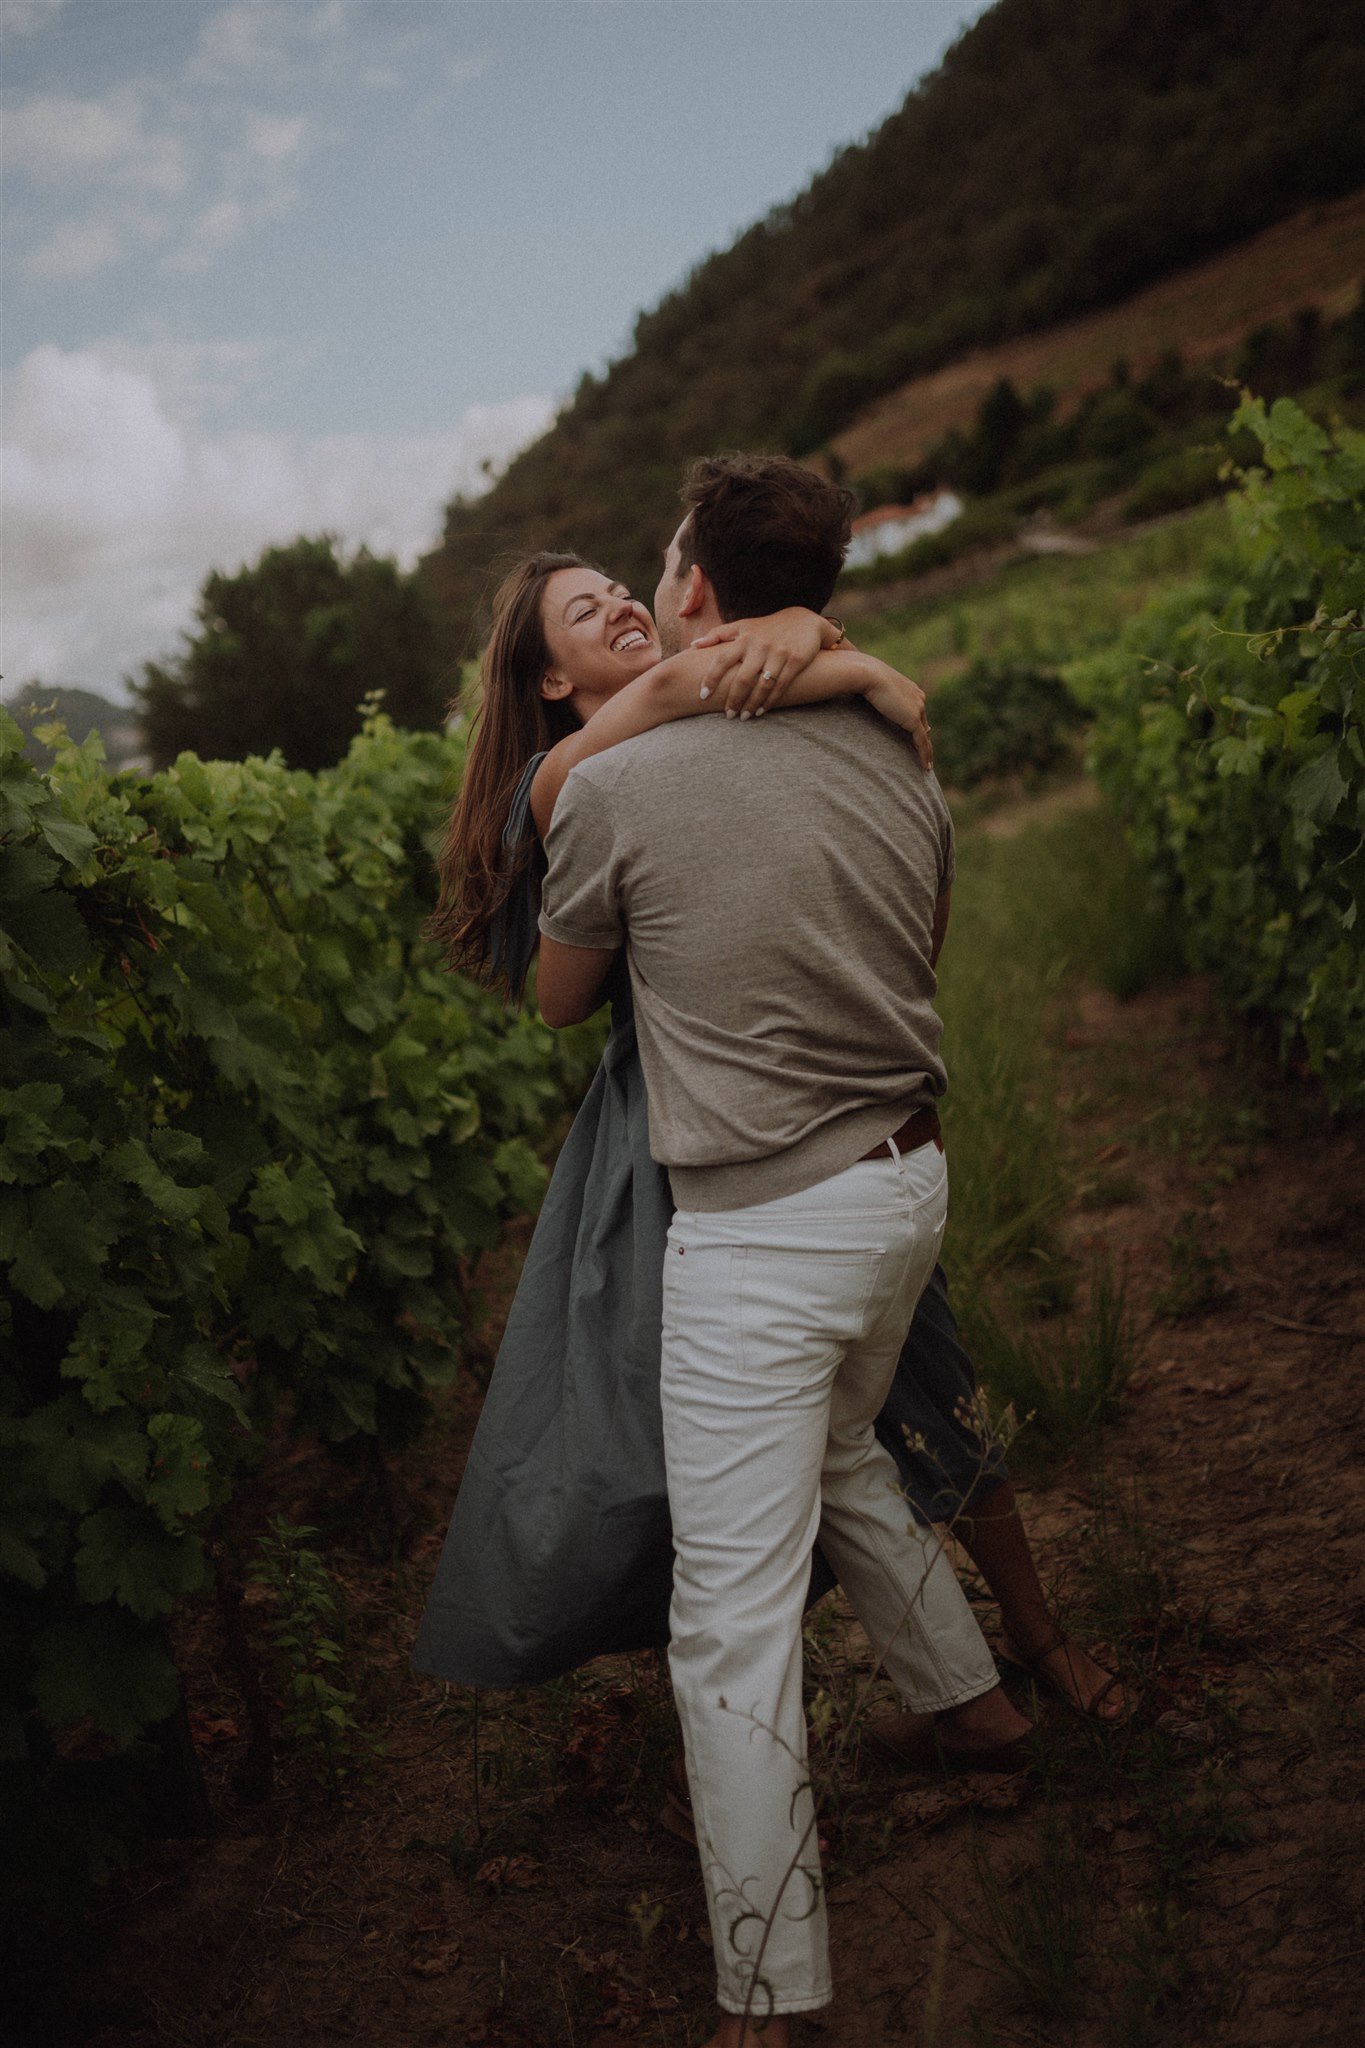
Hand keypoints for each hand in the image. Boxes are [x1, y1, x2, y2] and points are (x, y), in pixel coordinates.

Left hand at [691, 607, 826, 718]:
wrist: (803, 620)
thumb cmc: (767, 627)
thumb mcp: (743, 626)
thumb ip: (718, 635)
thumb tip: (693, 645)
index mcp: (744, 638)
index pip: (722, 660)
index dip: (711, 678)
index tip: (702, 695)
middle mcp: (760, 646)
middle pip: (743, 679)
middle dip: (734, 700)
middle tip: (728, 715)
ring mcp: (779, 653)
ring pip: (762, 686)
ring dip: (752, 704)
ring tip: (744, 717)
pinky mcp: (795, 660)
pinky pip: (781, 686)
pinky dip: (770, 701)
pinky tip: (762, 711)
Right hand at [864, 662, 932, 769]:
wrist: (868, 674)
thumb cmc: (863, 676)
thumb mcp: (871, 686)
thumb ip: (876, 694)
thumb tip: (868, 699)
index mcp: (911, 689)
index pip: (917, 711)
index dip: (919, 725)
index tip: (921, 735)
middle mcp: (918, 698)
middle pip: (924, 724)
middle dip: (925, 738)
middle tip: (925, 753)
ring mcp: (917, 709)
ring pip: (925, 735)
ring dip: (926, 751)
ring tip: (927, 765)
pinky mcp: (913, 720)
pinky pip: (922, 742)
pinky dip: (924, 755)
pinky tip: (926, 767)